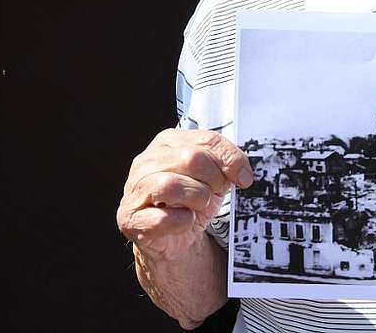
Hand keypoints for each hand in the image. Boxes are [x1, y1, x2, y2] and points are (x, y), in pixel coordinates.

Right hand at [116, 129, 253, 260]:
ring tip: (200, 205)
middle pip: (191, 158)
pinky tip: (186, 221)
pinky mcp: (131, 218)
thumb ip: (226, 164)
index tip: (244, 177)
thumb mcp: (213, 177)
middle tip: (216, 192)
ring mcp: (135, 189)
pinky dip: (182, 222)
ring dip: (197, 198)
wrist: (172, 236)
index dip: (231, 159)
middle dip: (213, 179)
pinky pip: (162, 218)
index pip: (207, 139)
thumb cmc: (191, 201)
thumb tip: (241, 172)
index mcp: (168, 142)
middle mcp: (147, 160)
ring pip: (171, 185)